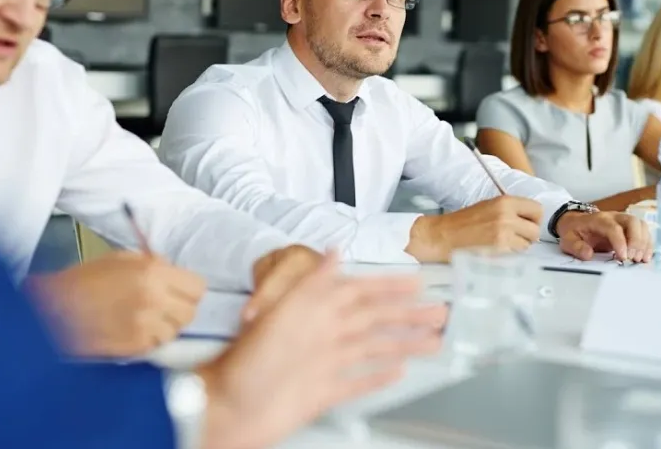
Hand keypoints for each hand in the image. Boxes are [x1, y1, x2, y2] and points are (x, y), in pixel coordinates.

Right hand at [25, 251, 204, 356]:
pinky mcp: (133, 347)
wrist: (53, 309)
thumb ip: (156, 265)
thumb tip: (177, 275)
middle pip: (190, 313)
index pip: (198, 288)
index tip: (182, 292)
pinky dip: (149, 341)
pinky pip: (155, 346)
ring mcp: (144, 326)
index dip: (190, 290)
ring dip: (165, 328)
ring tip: (146, 320)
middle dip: (180, 310)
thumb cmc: (86, 278)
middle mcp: (155, 300)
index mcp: (154, 273)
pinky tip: (133, 331)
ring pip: (175, 332)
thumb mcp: (124, 259)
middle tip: (165, 308)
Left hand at [197, 252, 447, 448]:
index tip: (418, 282)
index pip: (362, 293)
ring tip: (431, 340)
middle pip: (375, 321)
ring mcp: (323, 364)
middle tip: (439, 312)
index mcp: (315, 313)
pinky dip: (378, 376)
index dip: (390, 287)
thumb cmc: (242, 364)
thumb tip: (335, 251)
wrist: (222, 410)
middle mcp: (322, 336)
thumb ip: (310, 283)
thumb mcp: (280, 314)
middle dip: (408, 315)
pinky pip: (357, 381)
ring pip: (372, 349)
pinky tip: (396, 371)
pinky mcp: (320, 393)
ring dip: (403, 343)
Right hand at [407, 195, 542, 261]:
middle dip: (527, 236)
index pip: (537, 209)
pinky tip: (496, 252)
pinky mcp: (499, 249)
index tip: (525, 224)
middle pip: (535, 230)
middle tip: (514, 238)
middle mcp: (506, 215)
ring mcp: (504, 233)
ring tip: (502, 245)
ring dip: (519, 247)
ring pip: (528, 244)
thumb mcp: (488, 206)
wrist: (441, 236)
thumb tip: (529, 221)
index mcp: (504, 201)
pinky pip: (516, 255)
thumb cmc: (462, 223)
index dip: (533, 219)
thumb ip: (509, 210)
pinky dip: (510, 256)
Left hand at [556, 211, 652, 262]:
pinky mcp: (629, 228)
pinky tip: (645, 257)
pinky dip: (647, 244)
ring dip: (644, 243)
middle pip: (633, 222)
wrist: (575, 222)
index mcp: (599, 219)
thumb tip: (588, 254)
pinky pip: (644, 232)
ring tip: (640, 260)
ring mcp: (623, 221)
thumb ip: (576, 247)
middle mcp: (614, 217)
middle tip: (633, 258)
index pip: (614, 228)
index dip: (620, 242)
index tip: (623, 258)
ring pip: (641, 226)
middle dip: (637, 241)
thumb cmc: (574, 231)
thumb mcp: (567, 240)